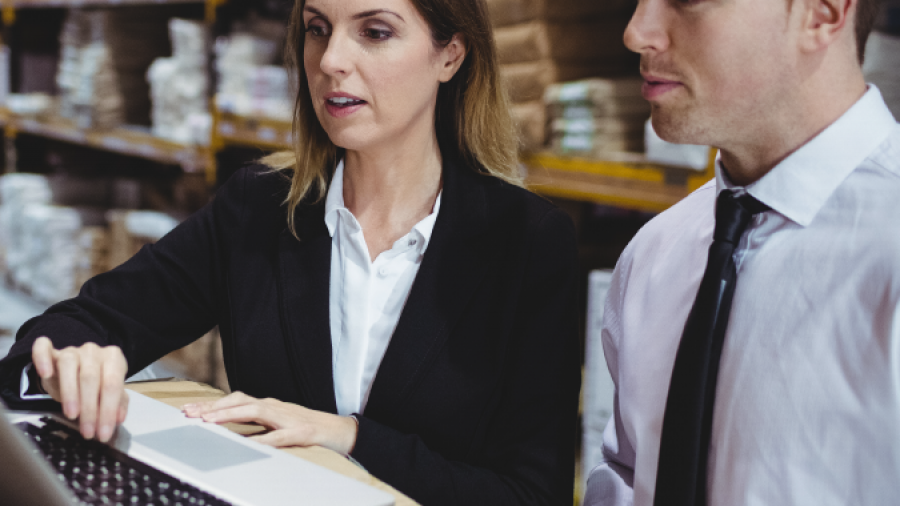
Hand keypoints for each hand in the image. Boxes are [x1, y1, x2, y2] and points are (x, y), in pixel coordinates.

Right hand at [31, 336, 128, 442]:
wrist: (76, 371)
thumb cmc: (96, 384)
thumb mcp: (109, 394)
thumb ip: (117, 404)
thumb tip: (119, 418)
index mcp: (113, 358)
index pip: (112, 384)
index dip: (108, 411)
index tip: (103, 433)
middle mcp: (93, 351)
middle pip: (91, 377)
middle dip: (90, 409)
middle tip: (88, 431)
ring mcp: (72, 350)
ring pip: (69, 365)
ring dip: (70, 392)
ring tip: (72, 415)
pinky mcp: (51, 352)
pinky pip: (43, 348)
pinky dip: (42, 359)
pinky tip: (46, 374)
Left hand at [182, 391, 357, 454]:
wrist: (340, 431)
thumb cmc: (307, 429)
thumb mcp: (277, 427)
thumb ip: (256, 428)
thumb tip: (229, 436)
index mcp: (268, 407)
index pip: (235, 401)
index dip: (212, 404)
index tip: (189, 410)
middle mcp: (275, 407)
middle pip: (240, 401)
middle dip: (213, 407)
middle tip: (190, 414)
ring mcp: (288, 418)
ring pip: (255, 411)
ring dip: (230, 415)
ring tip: (209, 422)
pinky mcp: (301, 431)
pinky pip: (278, 436)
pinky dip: (262, 439)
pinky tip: (247, 444)